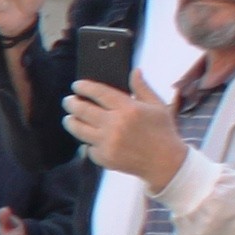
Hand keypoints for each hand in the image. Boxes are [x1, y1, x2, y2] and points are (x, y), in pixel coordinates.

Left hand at [67, 78, 185, 187]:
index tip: (76, 85)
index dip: (84, 87)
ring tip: (69, 118)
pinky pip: (88, 148)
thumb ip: (142, 88)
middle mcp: (115, 125)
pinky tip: (87, 139)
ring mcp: (108, 143)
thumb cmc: (163, 132)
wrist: (166, 163)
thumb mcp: (157, 106)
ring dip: (71, 122)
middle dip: (71, 103)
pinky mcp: (105, 158)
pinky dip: (87, 144)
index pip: (99, 93)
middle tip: (68, 101)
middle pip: (83, 110)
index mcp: (128, 109)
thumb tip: (135, 71)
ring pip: (79, 130)